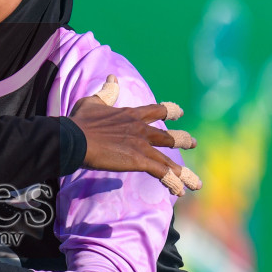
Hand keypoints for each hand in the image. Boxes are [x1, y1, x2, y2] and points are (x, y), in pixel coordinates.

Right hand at [69, 76, 203, 195]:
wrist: (76, 139)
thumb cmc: (81, 122)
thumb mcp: (92, 102)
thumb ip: (106, 93)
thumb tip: (112, 78)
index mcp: (131, 115)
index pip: (155, 110)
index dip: (169, 111)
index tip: (180, 113)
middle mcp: (141, 129)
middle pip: (168, 137)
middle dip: (182, 140)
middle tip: (193, 143)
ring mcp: (142, 145)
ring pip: (168, 160)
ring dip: (183, 172)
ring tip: (195, 182)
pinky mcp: (139, 160)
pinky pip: (161, 173)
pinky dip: (172, 182)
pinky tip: (180, 192)